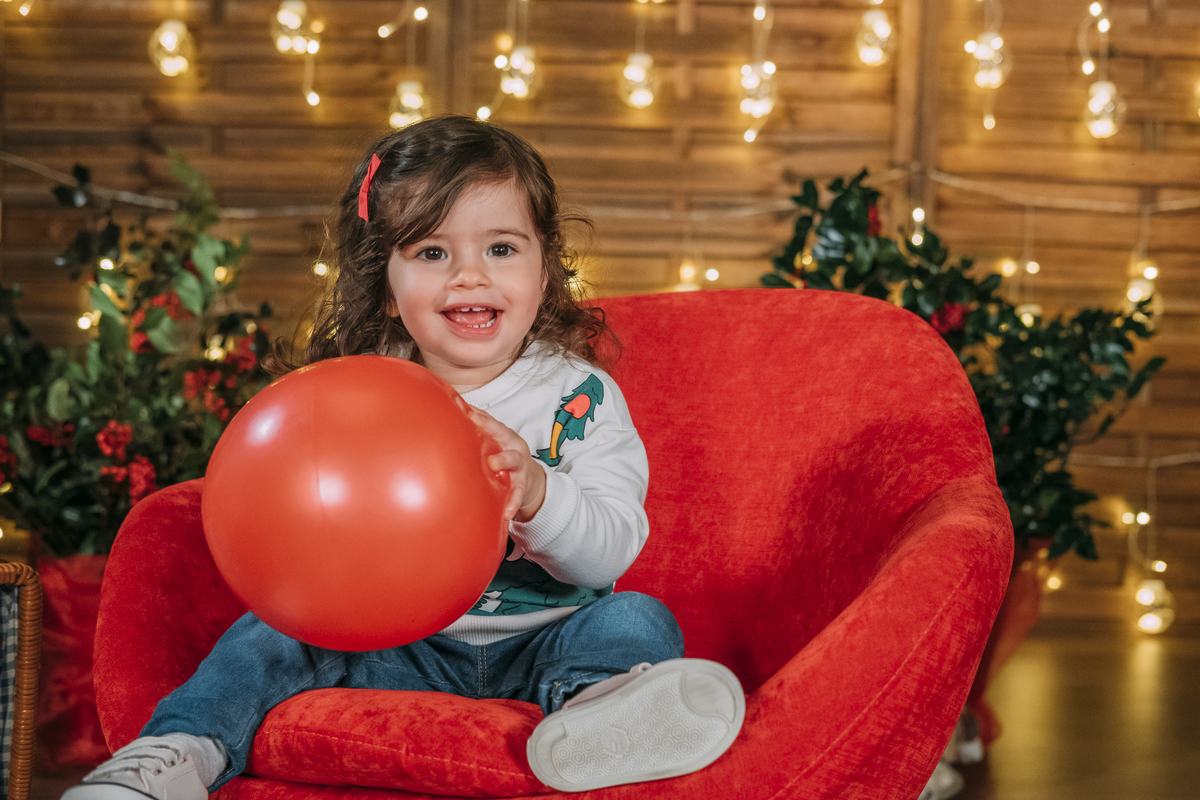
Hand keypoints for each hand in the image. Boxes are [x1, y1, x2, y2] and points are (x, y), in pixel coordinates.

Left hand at [468, 407, 546, 523]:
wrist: (529, 480)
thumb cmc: (503, 455)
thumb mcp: (492, 442)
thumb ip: (475, 431)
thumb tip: (447, 410)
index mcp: (503, 435)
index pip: (491, 422)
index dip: (479, 416)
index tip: (464, 410)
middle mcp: (513, 447)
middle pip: (504, 436)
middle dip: (488, 425)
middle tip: (473, 421)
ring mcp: (519, 466)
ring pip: (514, 462)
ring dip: (504, 461)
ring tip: (494, 465)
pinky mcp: (522, 485)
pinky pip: (518, 494)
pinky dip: (513, 503)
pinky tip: (506, 513)